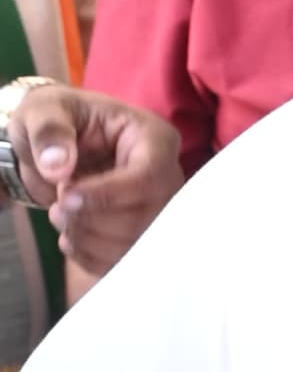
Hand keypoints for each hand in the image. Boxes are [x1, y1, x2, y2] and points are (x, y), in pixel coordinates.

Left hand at [4, 81, 182, 280]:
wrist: (58, 147)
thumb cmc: (59, 120)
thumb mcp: (45, 109)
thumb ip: (49, 131)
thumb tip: (58, 166)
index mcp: (153, 138)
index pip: (149, 176)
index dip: (108, 195)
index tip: (65, 196)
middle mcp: (167, 177)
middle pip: (147, 218)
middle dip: (93, 220)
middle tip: (57, 207)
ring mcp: (160, 210)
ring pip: (138, 245)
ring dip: (89, 240)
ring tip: (60, 218)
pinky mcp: (144, 235)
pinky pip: (126, 261)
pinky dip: (92, 258)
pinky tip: (71, 238)